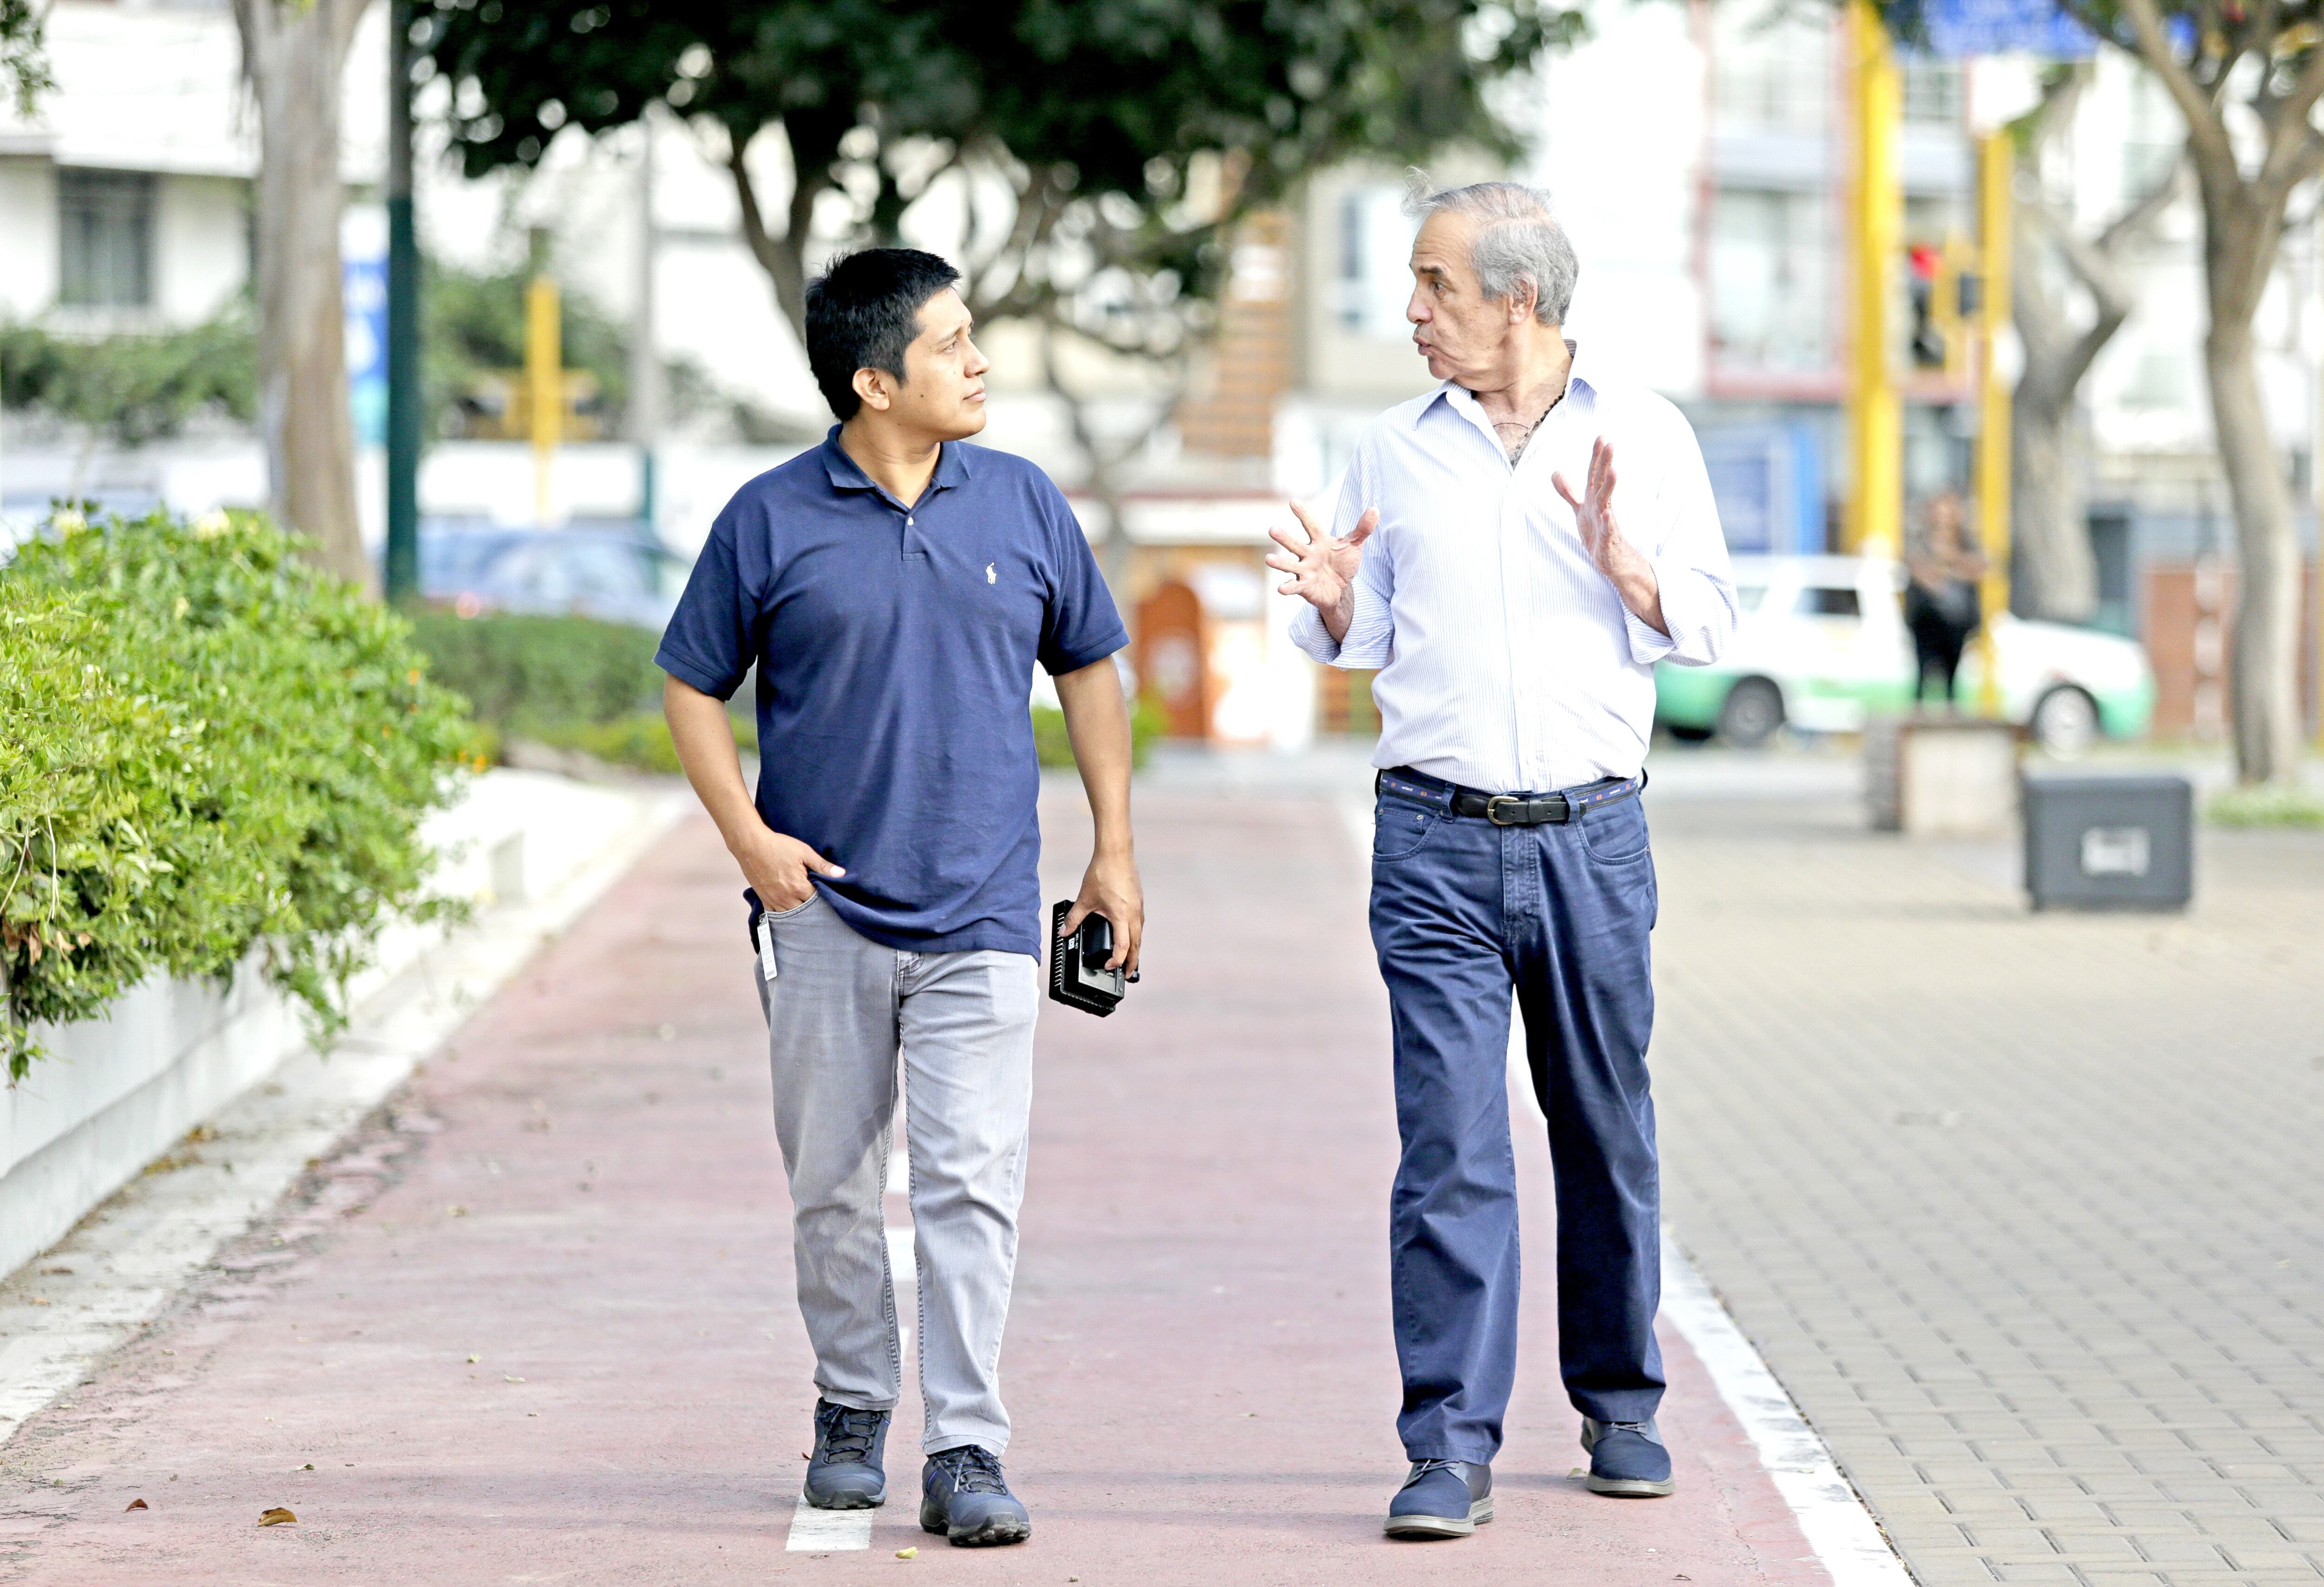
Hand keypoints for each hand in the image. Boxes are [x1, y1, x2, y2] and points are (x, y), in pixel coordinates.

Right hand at [731, 823, 844, 912]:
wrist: (750, 844)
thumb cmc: (778, 846)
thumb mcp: (804, 852)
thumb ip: (822, 866)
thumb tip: (841, 874)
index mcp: (799, 887)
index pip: (817, 901)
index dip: (824, 899)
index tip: (827, 896)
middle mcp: (786, 898)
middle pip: (805, 912)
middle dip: (812, 909)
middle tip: (818, 904)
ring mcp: (773, 900)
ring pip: (790, 915)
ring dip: (799, 913)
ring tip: (805, 908)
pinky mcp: (764, 899)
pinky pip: (775, 914)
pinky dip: (784, 914)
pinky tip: (790, 910)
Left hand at [1059, 850, 1142, 973]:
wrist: (1116, 853)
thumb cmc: (1103, 872)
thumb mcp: (1084, 899)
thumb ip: (1074, 918)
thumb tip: (1065, 931)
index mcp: (1121, 915)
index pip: (1123, 946)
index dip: (1116, 960)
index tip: (1108, 966)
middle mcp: (1134, 913)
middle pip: (1137, 945)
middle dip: (1133, 961)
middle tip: (1129, 974)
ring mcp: (1138, 907)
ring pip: (1140, 934)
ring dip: (1136, 948)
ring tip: (1130, 958)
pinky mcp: (1139, 900)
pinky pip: (1140, 923)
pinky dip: (1136, 933)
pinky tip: (1130, 934)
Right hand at [1265, 502, 1376, 637]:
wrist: (1339, 588)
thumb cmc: (1342, 563)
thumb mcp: (1354, 545)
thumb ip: (1362, 529)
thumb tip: (1375, 509)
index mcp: (1320, 541)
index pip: (1311, 525)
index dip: (1303, 515)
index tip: (1293, 502)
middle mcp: (1308, 554)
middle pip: (1295, 545)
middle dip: (1284, 538)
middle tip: (1272, 529)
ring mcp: (1304, 571)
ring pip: (1290, 565)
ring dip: (1280, 563)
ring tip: (1268, 559)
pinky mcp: (1304, 587)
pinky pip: (1295, 587)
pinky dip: (1288, 588)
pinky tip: (1281, 589)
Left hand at [1552, 437, 1642, 581]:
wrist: (1611, 559)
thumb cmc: (1596, 532)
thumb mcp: (1579, 509)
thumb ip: (1568, 492)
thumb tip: (1555, 473)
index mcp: (1594, 498)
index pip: (1594, 474)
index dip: (1596, 456)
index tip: (1601, 437)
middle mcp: (1602, 506)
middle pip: (1602, 481)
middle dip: (1605, 463)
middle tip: (1611, 444)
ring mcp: (1606, 521)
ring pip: (1607, 501)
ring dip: (1610, 486)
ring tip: (1613, 470)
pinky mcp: (1608, 539)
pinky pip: (1608, 529)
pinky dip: (1607, 521)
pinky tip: (1606, 512)